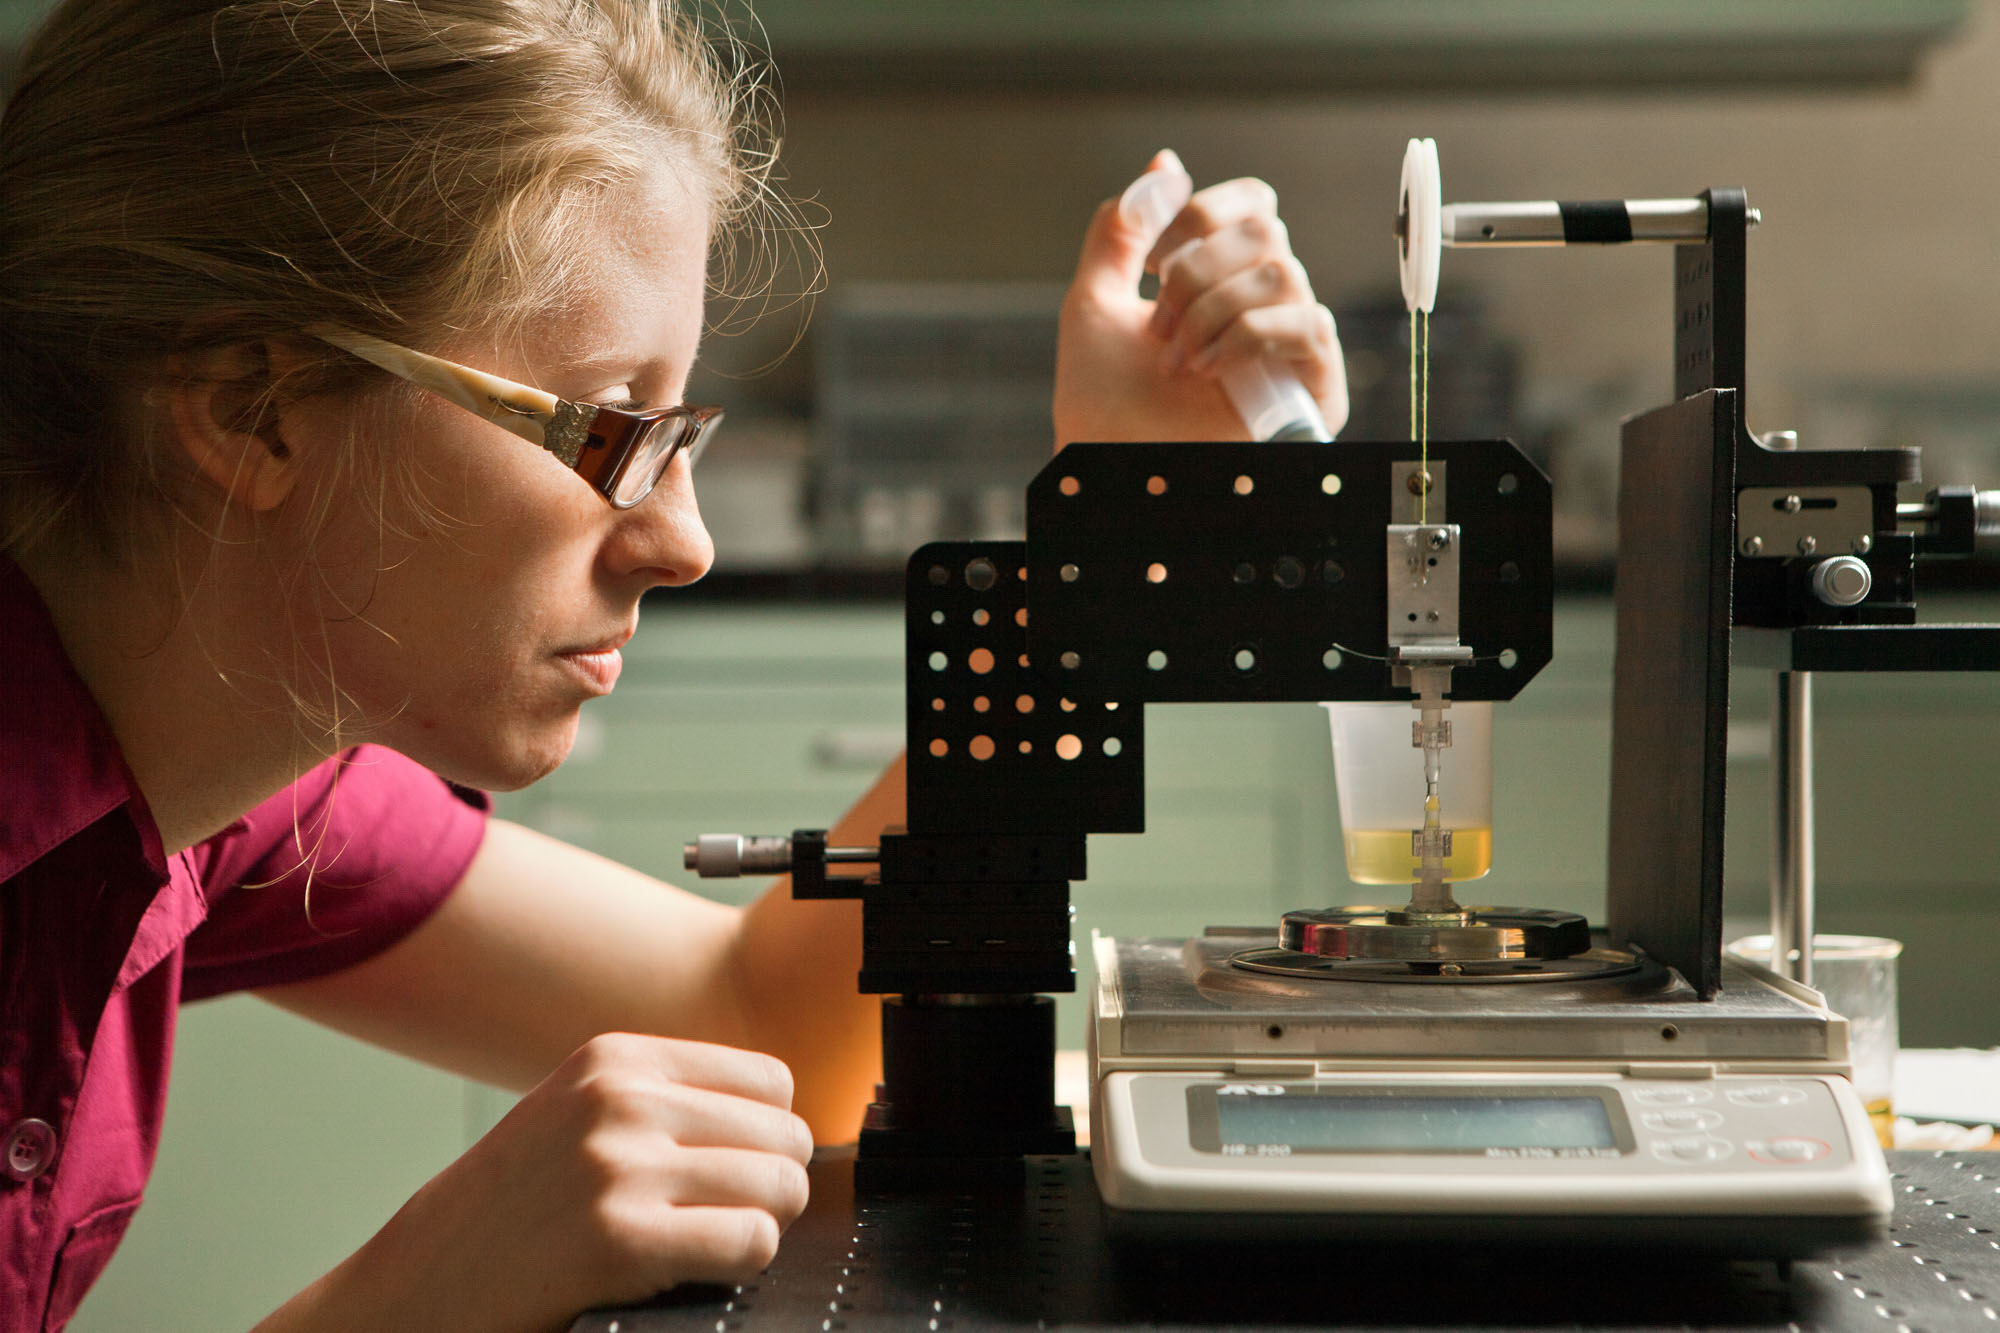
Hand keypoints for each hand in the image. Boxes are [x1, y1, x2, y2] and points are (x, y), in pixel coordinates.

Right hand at [263, 1033, 812, 1332]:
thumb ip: (666, 1102)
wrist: (421, 1284)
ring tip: (704, 1246)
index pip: (770, 1082)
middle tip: (723, 1221)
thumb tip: (787, 1123)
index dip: (767, 1138)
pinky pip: (752, 1241)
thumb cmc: (513, 1210)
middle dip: (772, 1187)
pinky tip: (692, 1273)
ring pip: (780, 1186)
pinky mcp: (621, 1238)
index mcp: (617, 1058)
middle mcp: (621, 1099)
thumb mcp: (578, 1115)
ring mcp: (620, 1166)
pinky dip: (742, 1265)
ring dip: (761, 1227)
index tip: (735, 1175)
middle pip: (785, 1134)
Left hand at [1053, 149, 1347, 447]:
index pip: (1251, 204)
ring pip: (1283, 272)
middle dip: (1196, 270)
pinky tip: (1208, 370)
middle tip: (1157, 324)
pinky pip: (1307, 323)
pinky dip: (1246, 335)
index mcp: (1222, 277)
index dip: (1202, 213)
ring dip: (1213, 310)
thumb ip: (1121, 230)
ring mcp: (1289, 343)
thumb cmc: (1101, 398)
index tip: (1150, 264)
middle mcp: (1263, 303)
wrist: (1108, 464)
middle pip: (1266, 229)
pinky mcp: (1313, 384)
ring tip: (1178, 358)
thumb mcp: (1094, 298)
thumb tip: (1165, 163)